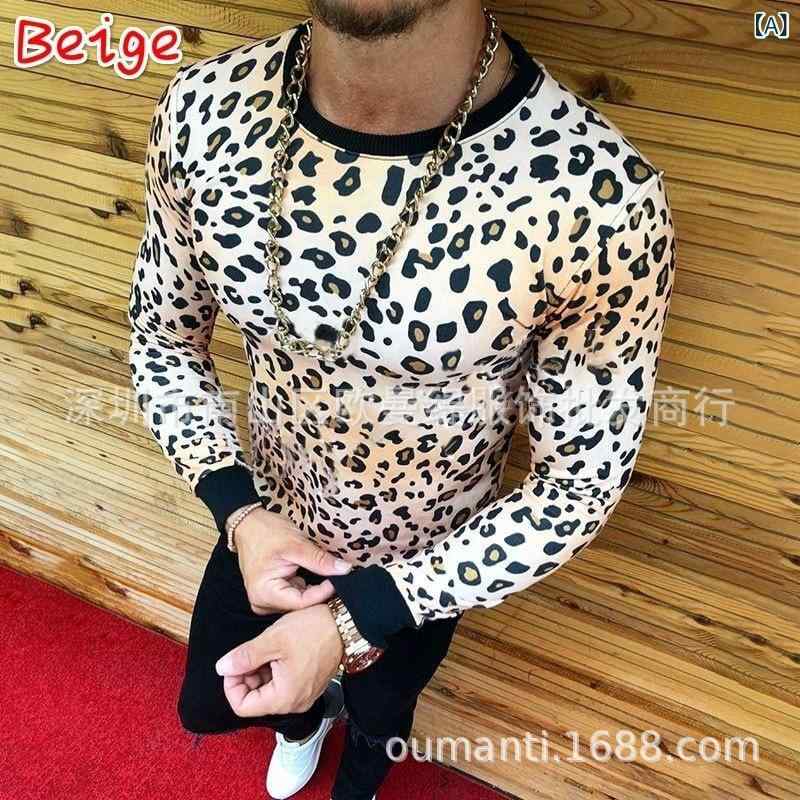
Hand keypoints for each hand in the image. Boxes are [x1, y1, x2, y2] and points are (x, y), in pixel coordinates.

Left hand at [215, 603, 343, 715]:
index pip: (242, 706)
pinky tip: (277, 650)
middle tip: (249, 651)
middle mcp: (294, 703)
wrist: (346, 622)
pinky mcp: (309, 685)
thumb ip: (244, 657)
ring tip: (265, 647)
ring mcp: (303, 695)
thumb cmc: (313, 630)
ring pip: (269, 691)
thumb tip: (222, 668)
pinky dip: (274, 670)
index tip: (234, 663)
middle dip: (245, 676)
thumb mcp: (272, 639)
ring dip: (259, 671)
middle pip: (256, 700)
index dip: (231, 685)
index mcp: (284, 698)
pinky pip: (283, 685)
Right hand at [233, 508, 347, 613]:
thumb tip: (344, 570)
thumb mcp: (295, 544)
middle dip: (319, 592)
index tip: (339, 578)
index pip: (302, 603)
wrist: (249, 524)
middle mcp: (263, 602)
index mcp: (264, 594)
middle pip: (300, 605)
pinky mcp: (273, 593)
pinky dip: (307, 586)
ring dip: (313, 589)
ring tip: (324, 575)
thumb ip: (319, 560)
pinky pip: (296, 594)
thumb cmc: (265, 532)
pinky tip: (312, 575)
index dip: (323, 592)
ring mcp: (267, 599)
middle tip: (337, 577)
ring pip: (300, 601)